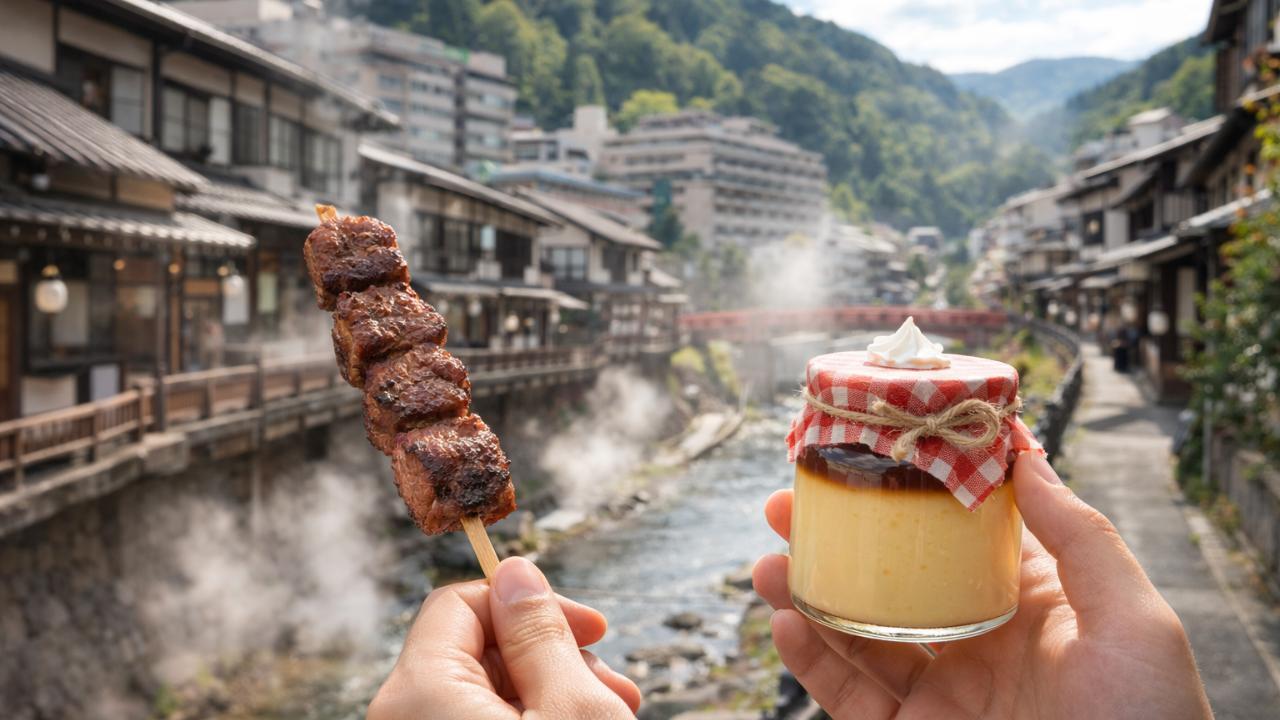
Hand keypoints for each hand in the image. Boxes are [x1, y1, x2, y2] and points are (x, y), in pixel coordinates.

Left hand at [368, 557, 639, 718]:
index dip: (531, 605)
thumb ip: (539, 633)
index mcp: (417, 693)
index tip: (592, 627)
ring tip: (610, 711)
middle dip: (551, 657)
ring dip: (548, 692)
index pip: (459, 603)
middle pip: (473, 651)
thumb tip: (515, 572)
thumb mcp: (571, 706)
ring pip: (480, 693)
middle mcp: (402, 719)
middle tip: (613, 685)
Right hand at [753, 452, 1213, 719]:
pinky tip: (789, 627)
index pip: (953, 538)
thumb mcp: (1133, 621)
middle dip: (833, 546)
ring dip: (807, 599)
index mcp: (1031, 603)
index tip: (860, 461)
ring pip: (857, 636)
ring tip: (768, 566)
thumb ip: (1081, 538)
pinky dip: (813, 663)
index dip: (904, 499)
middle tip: (784, 509)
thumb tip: (1023, 456)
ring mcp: (942, 692)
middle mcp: (977, 642)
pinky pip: (851, 698)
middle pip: (888, 581)